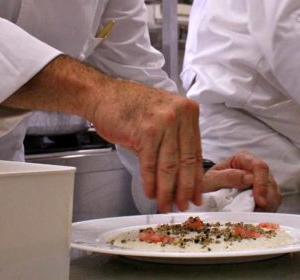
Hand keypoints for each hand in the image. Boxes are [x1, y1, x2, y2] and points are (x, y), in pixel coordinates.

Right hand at [87, 79, 201, 212]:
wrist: (103, 95)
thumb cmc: (131, 106)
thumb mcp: (163, 116)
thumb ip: (175, 139)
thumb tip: (182, 174)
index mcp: (188, 111)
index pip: (196, 151)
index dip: (196, 177)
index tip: (196, 194)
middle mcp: (179, 115)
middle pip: (185, 160)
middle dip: (184, 188)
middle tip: (182, 205)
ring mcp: (163, 122)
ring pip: (169, 165)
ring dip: (167, 190)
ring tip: (165, 204)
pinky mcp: (146, 131)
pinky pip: (150, 164)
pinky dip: (150, 182)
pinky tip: (151, 192)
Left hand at [202, 151, 280, 211]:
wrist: (208, 192)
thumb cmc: (209, 183)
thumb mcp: (211, 179)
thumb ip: (228, 177)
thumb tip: (249, 178)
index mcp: (243, 159)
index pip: (259, 167)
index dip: (261, 184)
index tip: (259, 200)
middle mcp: (255, 168)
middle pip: (270, 181)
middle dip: (266, 199)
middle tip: (257, 212)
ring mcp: (262, 180)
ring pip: (274, 192)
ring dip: (267, 206)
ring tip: (254, 215)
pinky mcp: (265, 193)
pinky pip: (273, 202)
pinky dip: (268, 210)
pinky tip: (257, 215)